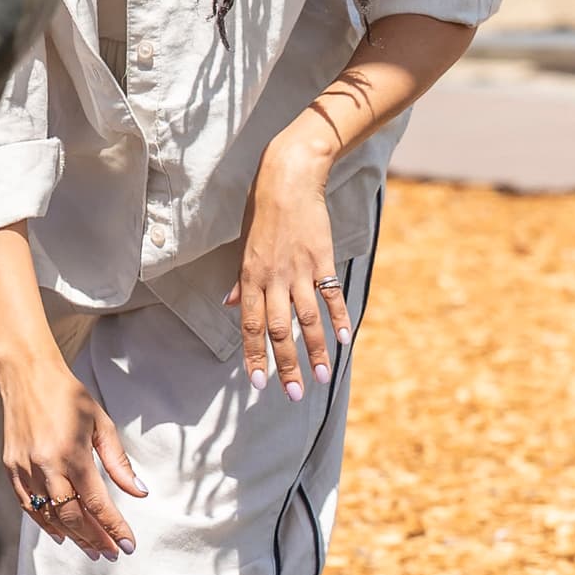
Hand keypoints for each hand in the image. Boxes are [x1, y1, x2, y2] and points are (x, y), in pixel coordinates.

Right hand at [0, 339, 142, 560]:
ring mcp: (25, 469)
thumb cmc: (69, 396)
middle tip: (111, 553)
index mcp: (73, 454)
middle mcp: (47, 466)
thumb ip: (118, 462)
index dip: (114, 528)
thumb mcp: (102, 424)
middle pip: (72, 517)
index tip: (128, 545)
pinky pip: (27, 504)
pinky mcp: (11, 467)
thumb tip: (139, 492)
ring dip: (72, 536)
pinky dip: (44, 522)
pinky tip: (59, 533)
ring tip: (91, 548)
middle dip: (94, 539)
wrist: (27, 375)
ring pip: (49, 516)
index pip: (98, 503)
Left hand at [236, 117, 349, 399]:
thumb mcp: (243, 247)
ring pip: (307, 319)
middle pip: (279, 330)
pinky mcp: (321, 259)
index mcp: (249, 278)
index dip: (254, 356)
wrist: (288, 180)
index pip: (251, 326)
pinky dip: (339, 318)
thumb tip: (230, 305)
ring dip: (316, 350)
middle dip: (286, 365)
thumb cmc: (262, 213)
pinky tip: (344, 340)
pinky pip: (330, 294)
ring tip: (322, 378)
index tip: (259, 384)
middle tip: (293, 395)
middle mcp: (272, 278)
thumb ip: (240, 281)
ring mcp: (298, 270)